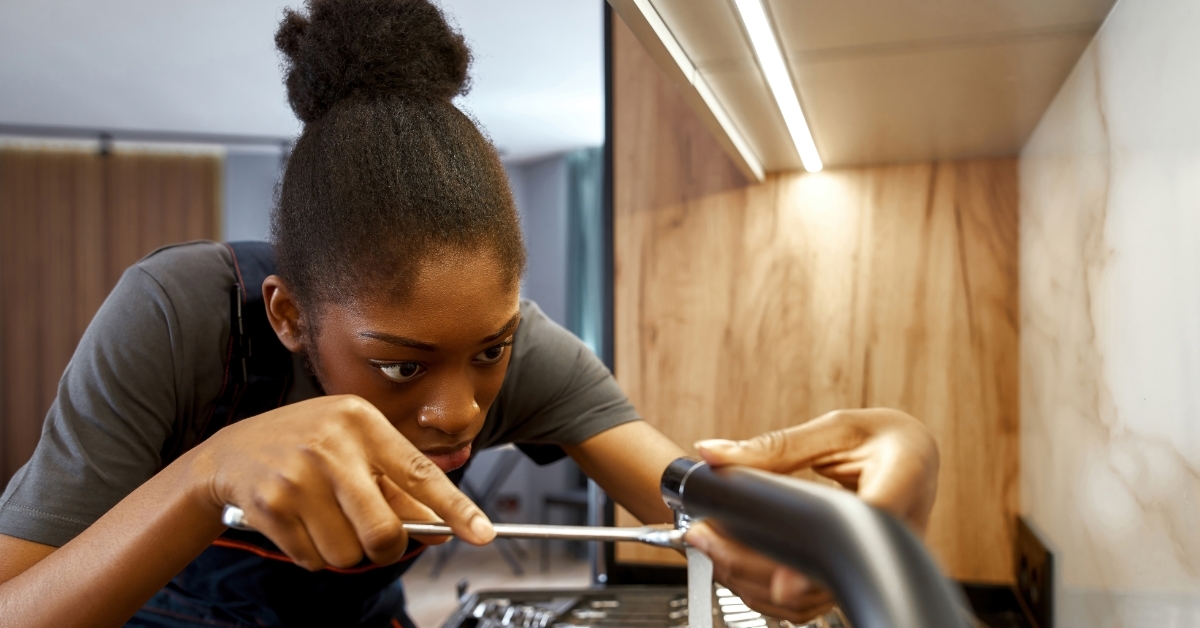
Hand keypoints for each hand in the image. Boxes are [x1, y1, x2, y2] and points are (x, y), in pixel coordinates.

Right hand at [193, 395, 493, 570]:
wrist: (231, 452)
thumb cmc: (305, 445)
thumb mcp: (354, 447)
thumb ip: (398, 485)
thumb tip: (442, 526)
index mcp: (362, 422)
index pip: (420, 472)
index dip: (455, 508)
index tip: (482, 532)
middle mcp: (332, 444)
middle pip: (383, 530)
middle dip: (386, 547)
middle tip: (376, 538)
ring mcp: (299, 475)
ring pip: (348, 552)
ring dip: (344, 550)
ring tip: (327, 520)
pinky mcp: (272, 505)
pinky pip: (313, 558)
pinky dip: (313, 553)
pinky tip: (301, 523)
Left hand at [687, 408, 939, 622]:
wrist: (915, 459)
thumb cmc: (886, 439)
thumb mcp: (836, 429)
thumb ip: (776, 446)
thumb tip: (714, 453)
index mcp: (902, 480)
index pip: (866, 528)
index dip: (825, 558)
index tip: (784, 580)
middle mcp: (899, 533)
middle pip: (828, 573)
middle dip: (758, 565)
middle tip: (708, 536)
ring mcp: (880, 563)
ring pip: (816, 598)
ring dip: (754, 581)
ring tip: (711, 545)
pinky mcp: (858, 576)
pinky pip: (813, 599)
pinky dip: (768, 588)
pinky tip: (736, 561)